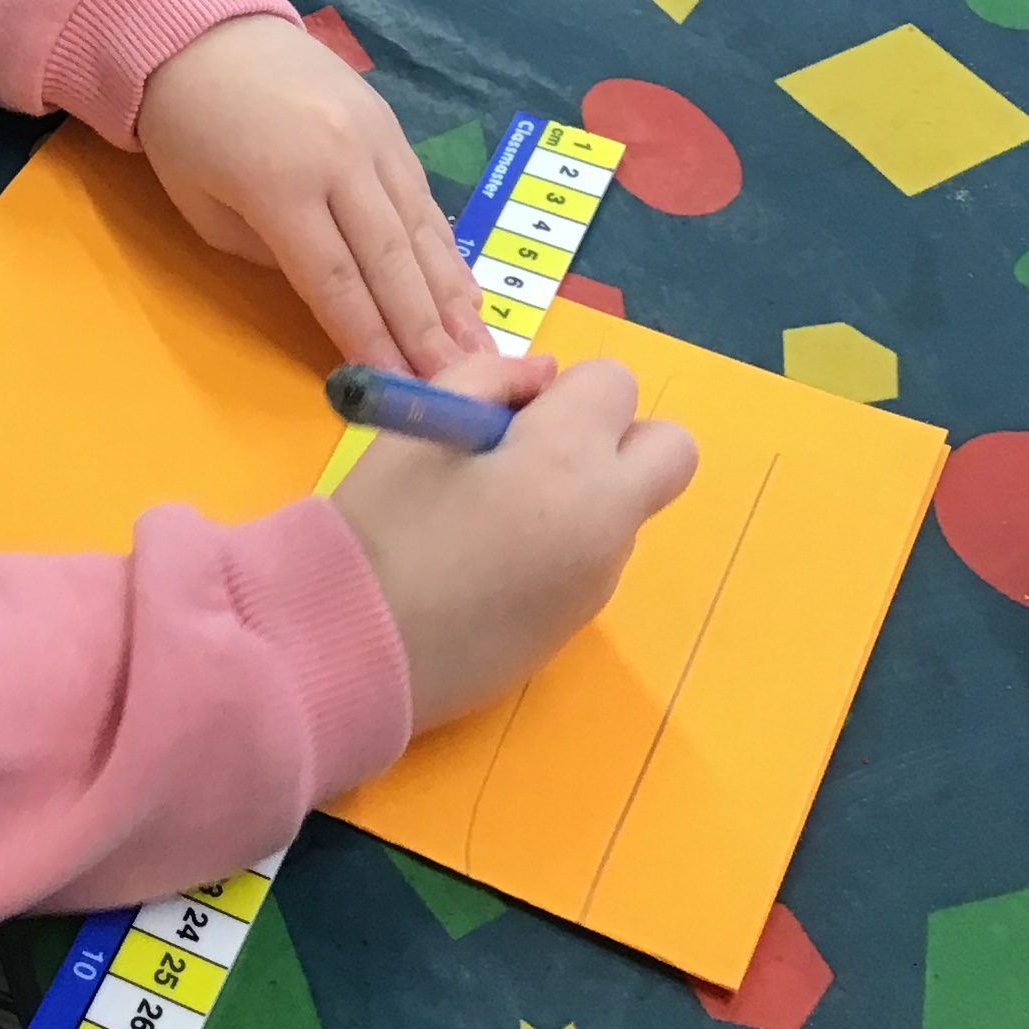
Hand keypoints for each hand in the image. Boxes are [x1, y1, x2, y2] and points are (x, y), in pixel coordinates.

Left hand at [136, 16, 486, 375]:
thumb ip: (265, 254)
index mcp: (281, 186)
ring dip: (452, 298)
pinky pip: (424, 199)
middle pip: (391, 262)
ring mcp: (374, 138)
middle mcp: (340, 161)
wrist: (204, 29)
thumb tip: (330, 291)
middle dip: (426, 332)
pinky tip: (466, 292)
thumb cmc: (187, 127)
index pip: (336, 281)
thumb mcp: (201, 204)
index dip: (370, 339)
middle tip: (459, 385)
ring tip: (480, 351)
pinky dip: (447, 250)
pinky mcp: (391, 124)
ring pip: (422, 231)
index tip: (399, 387)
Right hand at [328, 347, 696, 729]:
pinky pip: (590, 561)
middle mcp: (606, 518)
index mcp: (568, 458)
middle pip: (670, 451)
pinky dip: (558, 547)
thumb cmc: (382, 523)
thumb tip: (544, 379)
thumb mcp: (422, 421)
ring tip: (487, 519)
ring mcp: (598, 579)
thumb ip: (491, 378)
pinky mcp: (576, 627)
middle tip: (540, 455)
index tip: (507, 418)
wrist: (357, 650)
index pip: (616, 384)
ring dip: (580, 496)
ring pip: (624, 509)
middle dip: (618, 437)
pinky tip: (483, 568)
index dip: (564, 390)